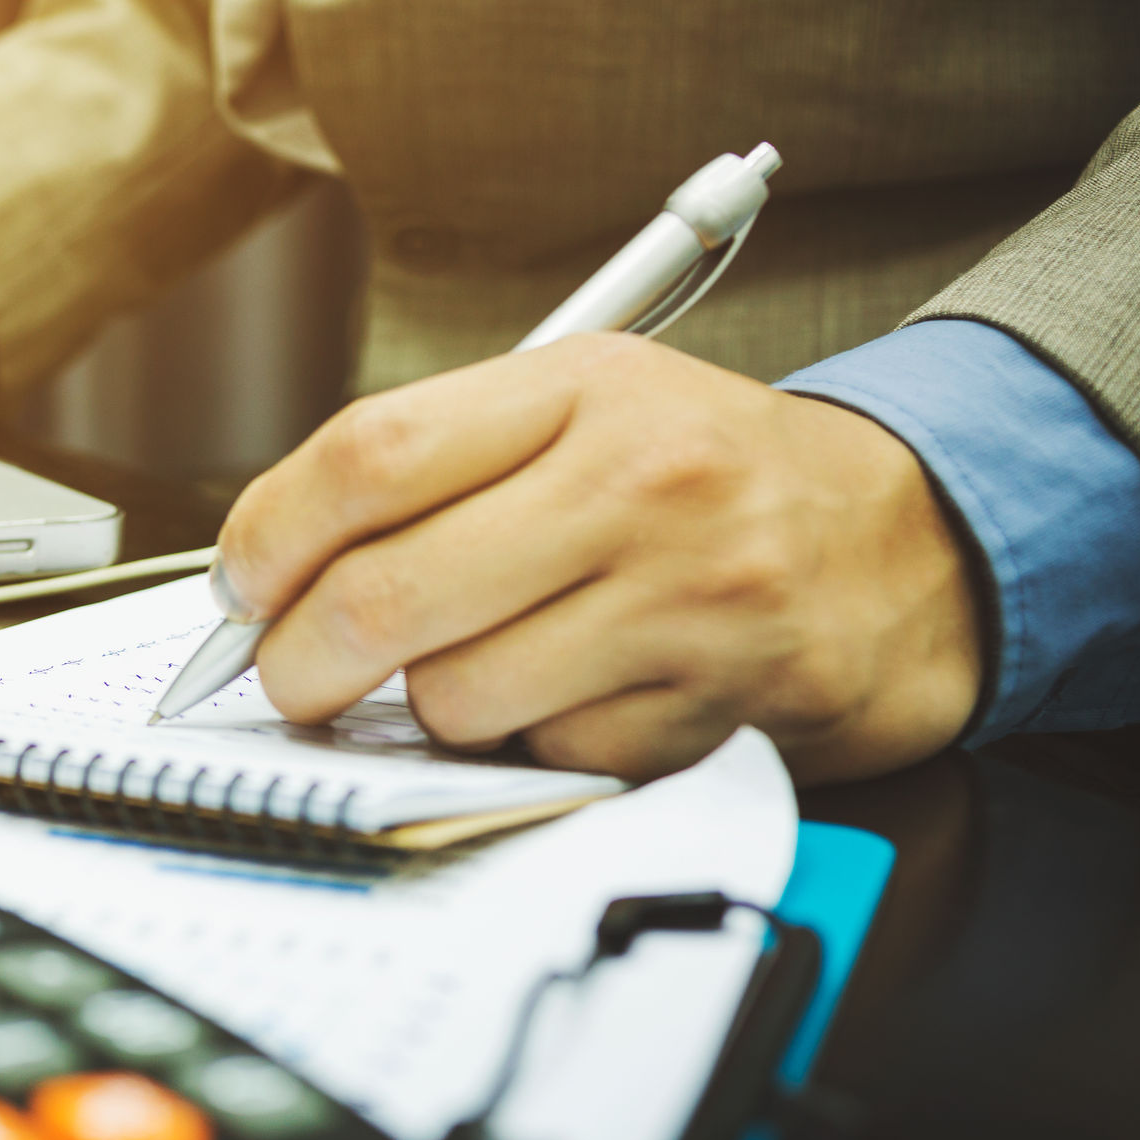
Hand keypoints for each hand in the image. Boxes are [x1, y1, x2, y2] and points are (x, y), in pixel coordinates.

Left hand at [216, 334, 981, 783]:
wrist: (901, 546)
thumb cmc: (701, 479)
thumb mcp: (581, 410)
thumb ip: (431, 465)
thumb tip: (260, 571)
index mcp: (584, 386)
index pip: (370, 455)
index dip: (267, 536)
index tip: (239, 586)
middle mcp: (640, 481)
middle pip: (386, 594)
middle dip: (298, 661)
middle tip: (287, 676)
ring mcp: (687, 597)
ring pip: (456, 696)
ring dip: (429, 707)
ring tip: (476, 667)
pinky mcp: (719, 701)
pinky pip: (549, 754)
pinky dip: (532, 745)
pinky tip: (573, 695)